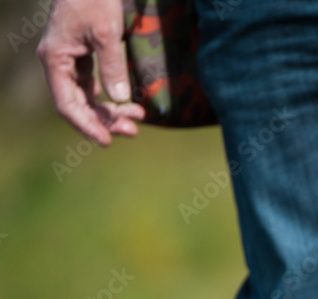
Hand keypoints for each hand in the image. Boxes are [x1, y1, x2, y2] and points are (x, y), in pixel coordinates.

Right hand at [37, 0, 144, 145]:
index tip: (106, 141)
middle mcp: (58, 63)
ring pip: (87, 97)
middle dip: (104, 120)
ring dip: (111, 111)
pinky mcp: (82, 57)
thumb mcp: (106, 33)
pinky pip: (93, 86)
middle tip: (132, 131)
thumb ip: (112, 67)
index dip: (86, 125)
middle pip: (78, 104)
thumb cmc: (94, 0)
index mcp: (56, 60)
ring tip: (138, 119)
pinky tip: (131, 105)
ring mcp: (69, 61)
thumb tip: (119, 99)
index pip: (67, 104)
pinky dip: (111, 96)